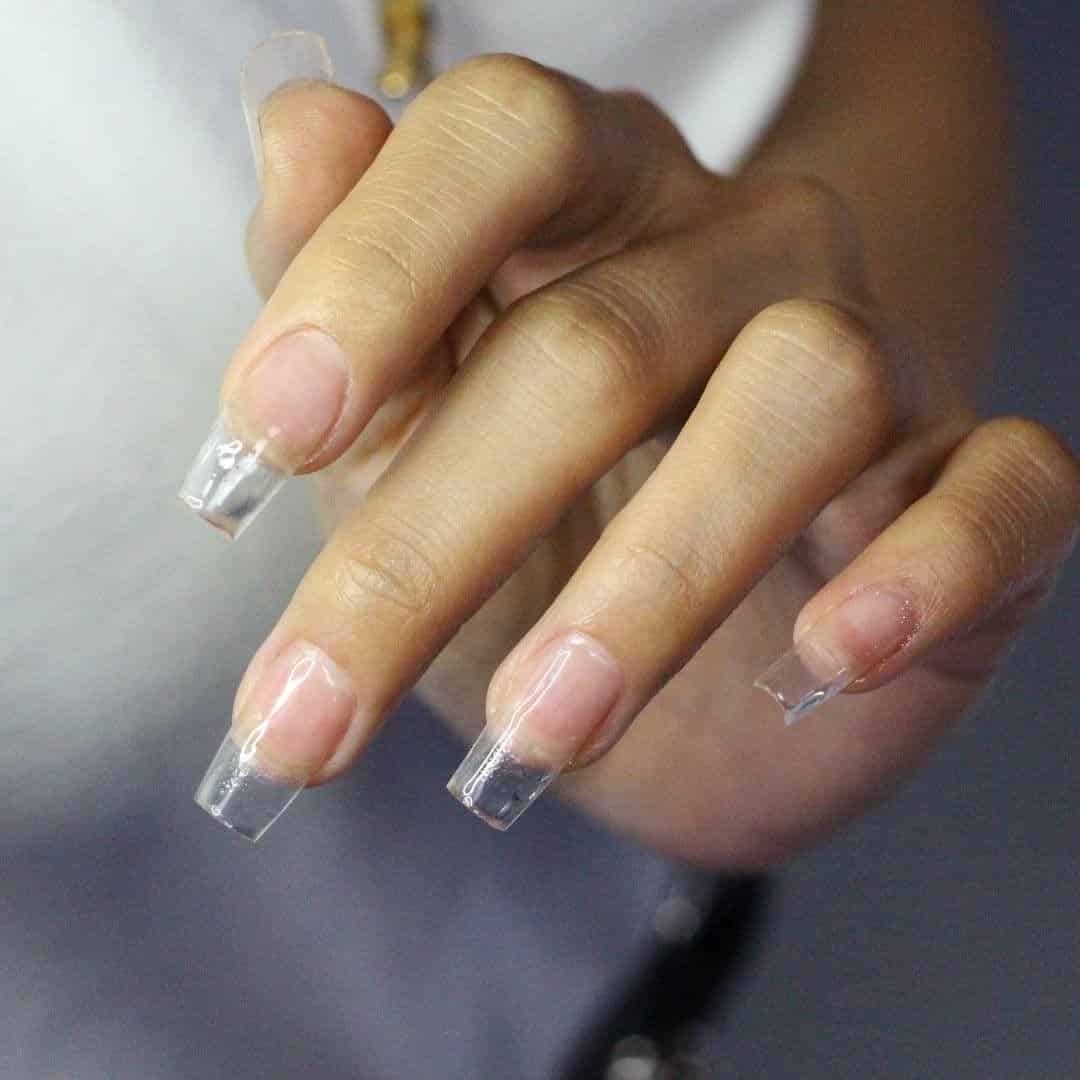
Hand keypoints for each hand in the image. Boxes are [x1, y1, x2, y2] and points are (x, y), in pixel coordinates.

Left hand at [186, 50, 1079, 863]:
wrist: (682, 678)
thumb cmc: (528, 541)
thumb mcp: (405, 422)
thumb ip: (344, 276)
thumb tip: (301, 125)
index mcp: (595, 209)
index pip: (502, 137)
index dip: (381, 267)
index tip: (267, 435)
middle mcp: (745, 257)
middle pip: (604, 339)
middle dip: (438, 544)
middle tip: (313, 705)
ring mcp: (881, 364)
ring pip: (806, 396)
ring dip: (655, 581)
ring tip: (539, 726)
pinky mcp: (976, 488)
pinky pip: (1005, 489)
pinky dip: (924, 569)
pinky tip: (833, 654)